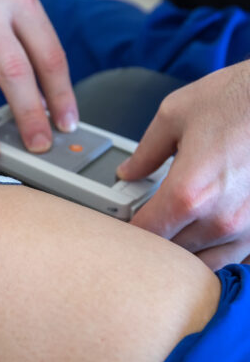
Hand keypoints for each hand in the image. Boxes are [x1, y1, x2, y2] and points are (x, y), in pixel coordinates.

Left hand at [117, 61, 249, 269]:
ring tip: (176, 224)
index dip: (128, 229)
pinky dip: (214, 250)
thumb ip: (145, 152)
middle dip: (154, 238)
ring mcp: (246, 228)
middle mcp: (219, 219)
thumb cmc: (238, 99)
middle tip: (149, 217)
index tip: (124, 222)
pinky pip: (233, 257)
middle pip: (170, 251)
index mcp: (188, 193)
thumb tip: (128, 172)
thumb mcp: (174, 115)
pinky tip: (205, 231)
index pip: (145, 232)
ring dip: (183, 249)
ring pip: (202, 261)